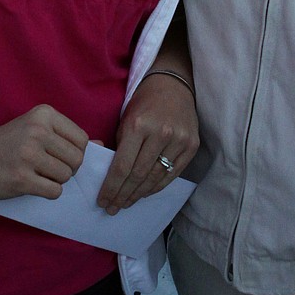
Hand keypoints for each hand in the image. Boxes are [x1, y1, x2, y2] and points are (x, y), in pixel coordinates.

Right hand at [0, 105, 87, 199]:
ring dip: (56, 181)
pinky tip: (33, 184)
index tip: (57, 155)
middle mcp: (37, 131)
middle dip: (67, 169)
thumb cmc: (7, 143)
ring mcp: (28, 155)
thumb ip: (68, 136)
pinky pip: (54, 191)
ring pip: (67, 176)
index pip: (82, 139)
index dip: (75, 153)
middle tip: (47, 168)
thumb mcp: (36, 129)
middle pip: (77, 160)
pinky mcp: (21, 179)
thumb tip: (101, 146)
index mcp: (44, 115)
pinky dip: (48, 192)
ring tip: (37, 174)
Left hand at [97, 72, 198, 212]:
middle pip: (138, 176)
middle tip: (112, 208)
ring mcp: (179, 141)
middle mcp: (160, 134)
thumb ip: (120, 147)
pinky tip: (144, 193)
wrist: (173, 86)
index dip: (111, 188)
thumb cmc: (144, 103)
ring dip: (138, 195)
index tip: (102, 201)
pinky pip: (172, 174)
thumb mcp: (125, 119)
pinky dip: (157, 187)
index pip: (122, 166)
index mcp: (139, 126)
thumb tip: (112, 176)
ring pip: (156, 178)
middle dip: (122, 195)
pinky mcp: (192, 146)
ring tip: (126, 203)